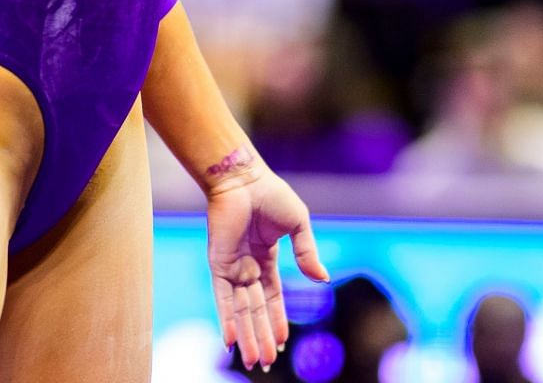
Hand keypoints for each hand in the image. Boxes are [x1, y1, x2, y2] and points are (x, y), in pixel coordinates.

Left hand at [204, 165, 328, 371]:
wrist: (243, 178)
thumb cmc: (270, 194)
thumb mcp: (298, 225)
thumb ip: (307, 253)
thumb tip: (323, 279)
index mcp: (266, 259)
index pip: (273, 298)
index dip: (277, 320)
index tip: (281, 343)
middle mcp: (247, 267)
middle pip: (256, 311)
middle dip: (261, 337)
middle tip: (264, 364)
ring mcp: (232, 267)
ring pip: (242, 310)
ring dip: (248, 336)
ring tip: (254, 362)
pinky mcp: (219, 263)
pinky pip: (223, 297)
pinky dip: (227, 319)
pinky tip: (231, 340)